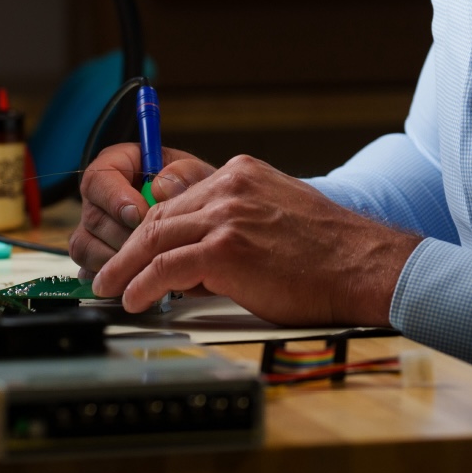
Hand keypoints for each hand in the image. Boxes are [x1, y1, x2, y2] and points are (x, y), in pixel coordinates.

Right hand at [68, 141, 214, 274]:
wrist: (201, 219)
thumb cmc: (194, 191)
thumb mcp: (197, 174)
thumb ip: (185, 173)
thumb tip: (161, 186)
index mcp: (116, 165)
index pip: (98, 179)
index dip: (115, 199)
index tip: (140, 215)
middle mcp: (99, 197)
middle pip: (92, 217)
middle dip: (122, 236)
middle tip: (151, 246)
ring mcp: (93, 229)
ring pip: (85, 247)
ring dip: (117, 260)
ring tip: (148, 263)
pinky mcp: (95, 256)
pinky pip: (89, 270)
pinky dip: (111, 278)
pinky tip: (136, 279)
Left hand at [91, 153, 422, 325]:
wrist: (362, 264)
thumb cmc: (326, 251)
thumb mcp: (274, 213)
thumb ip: (233, 220)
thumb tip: (193, 256)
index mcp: (240, 173)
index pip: (177, 199)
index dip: (148, 228)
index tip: (134, 247)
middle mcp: (229, 185)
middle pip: (159, 216)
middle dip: (128, 247)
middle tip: (109, 271)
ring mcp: (226, 215)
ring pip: (155, 238)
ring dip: (126, 268)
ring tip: (110, 288)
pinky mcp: (225, 248)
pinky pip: (167, 267)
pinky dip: (143, 284)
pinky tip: (136, 299)